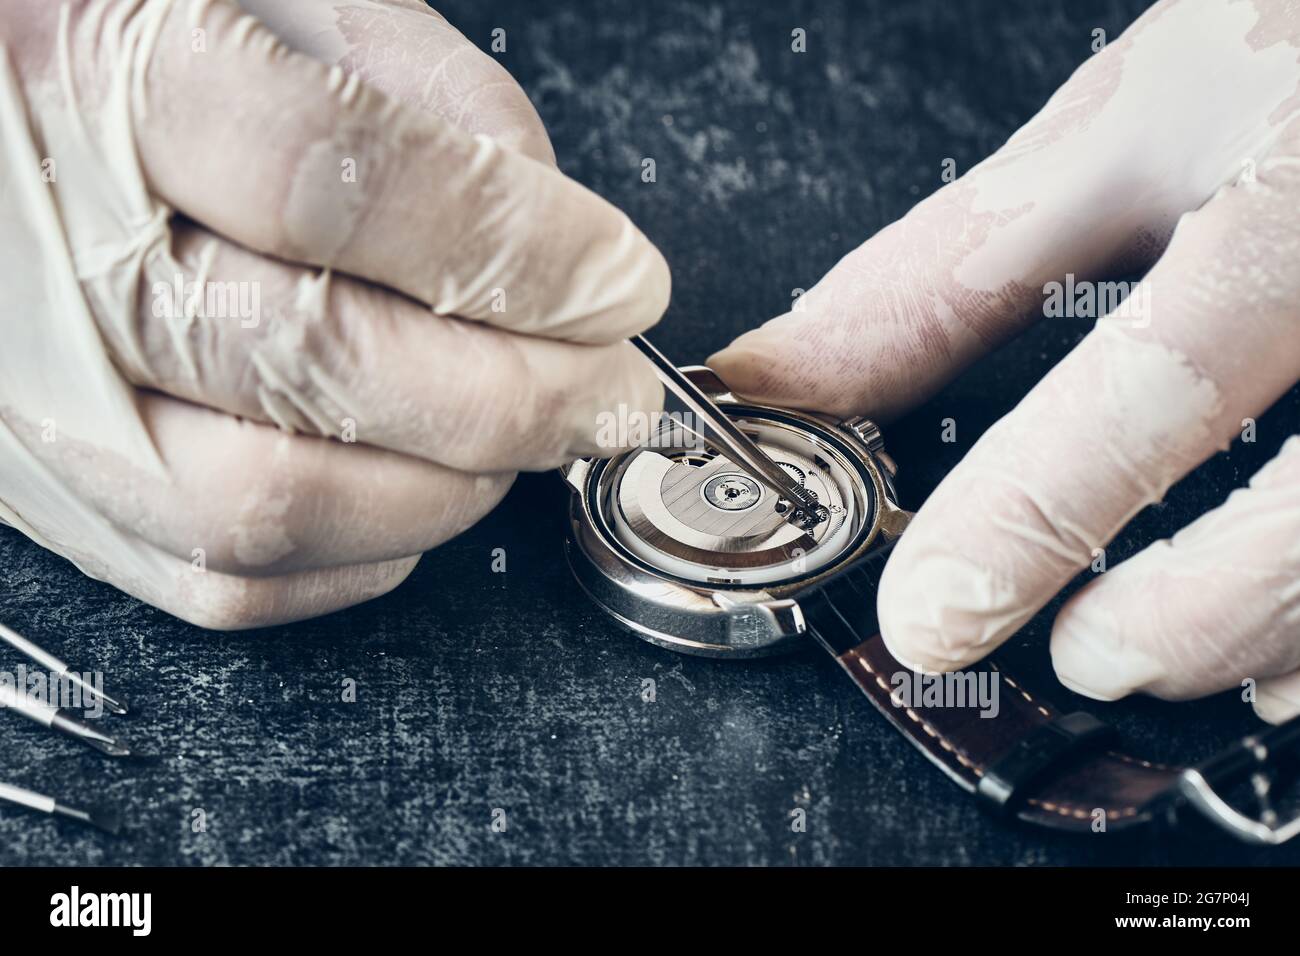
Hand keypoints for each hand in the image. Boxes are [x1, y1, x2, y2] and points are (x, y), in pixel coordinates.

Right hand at [0, 0, 667, 627]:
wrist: (12, 153)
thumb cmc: (150, 61)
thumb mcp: (289, 10)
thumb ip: (434, 104)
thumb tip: (563, 258)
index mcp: (90, 73)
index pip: (334, 178)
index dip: (514, 249)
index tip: (621, 283)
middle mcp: (41, 254)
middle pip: (314, 357)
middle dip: (520, 395)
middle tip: (613, 392)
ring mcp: (41, 398)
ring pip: (272, 501)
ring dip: (451, 488)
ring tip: (520, 437)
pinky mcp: (61, 501)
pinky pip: (232, 578)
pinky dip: (368, 550)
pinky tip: (420, 483)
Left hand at [709, 0, 1299, 721]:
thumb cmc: (1296, 52)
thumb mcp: (1121, 129)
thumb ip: (957, 268)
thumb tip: (794, 375)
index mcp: (1298, 185)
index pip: (1169, 369)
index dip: (1039, 508)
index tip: (933, 611)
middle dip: (1184, 616)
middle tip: (1079, 656)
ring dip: (1265, 634)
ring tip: (1154, 653)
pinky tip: (1281, 651)